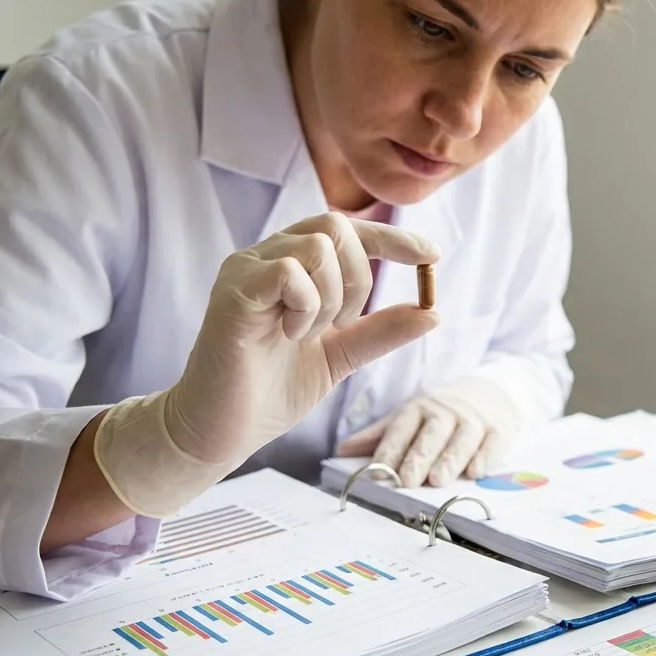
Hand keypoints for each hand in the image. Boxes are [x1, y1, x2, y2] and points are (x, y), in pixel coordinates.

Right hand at [94, 213, 439, 516]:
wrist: (224, 430)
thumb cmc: (271, 391)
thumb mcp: (340, 356)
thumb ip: (379, 332)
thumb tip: (432, 311)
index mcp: (292, 266)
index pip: (348, 230)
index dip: (394, 237)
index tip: (431, 256)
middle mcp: (266, 257)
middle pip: (336, 225)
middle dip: (359, 277)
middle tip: (342, 324)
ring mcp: (246, 270)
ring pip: (317, 246)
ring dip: (330, 298)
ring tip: (306, 336)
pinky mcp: (233, 293)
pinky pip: (288, 272)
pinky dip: (306, 306)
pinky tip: (289, 336)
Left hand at [338, 375, 520, 487]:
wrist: (490, 392)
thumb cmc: (440, 413)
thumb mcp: (408, 417)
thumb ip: (378, 435)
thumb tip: (340, 450)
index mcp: (418, 407)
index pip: (401, 428)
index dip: (390, 450)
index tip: (379, 473)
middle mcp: (446, 410)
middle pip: (431, 433)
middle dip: (419, 457)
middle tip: (408, 480)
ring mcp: (474, 418)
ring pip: (462, 439)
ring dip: (450, 459)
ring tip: (438, 480)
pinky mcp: (500, 428)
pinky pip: (493, 442)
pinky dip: (486, 457)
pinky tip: (476, 472)